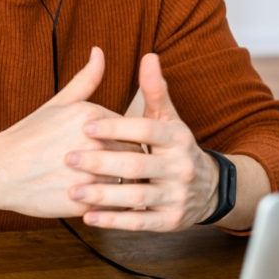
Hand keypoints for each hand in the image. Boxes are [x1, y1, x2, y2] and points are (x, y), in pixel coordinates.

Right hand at [0, 47, 119, 218]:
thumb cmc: (28, 137)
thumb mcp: (58, 104)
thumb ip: (86, 80)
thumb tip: (99, 52)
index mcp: (92, 117)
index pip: (133, 130)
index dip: (127, 141)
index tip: (117, 148)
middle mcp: (94, 145)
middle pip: (134, 156)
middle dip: (131, 164)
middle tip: (122, 170)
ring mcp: (90, 175)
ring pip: (127, 182)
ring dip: (124, 186)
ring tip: (112, 185)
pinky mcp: (84, 202)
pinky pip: (113, 205)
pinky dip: (111, 205)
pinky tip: (100, 200)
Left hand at [64, 53, 219, 230]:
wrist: (209, 189)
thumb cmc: (176, 148)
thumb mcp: (170, 119)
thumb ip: (156, 91)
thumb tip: (148, 56)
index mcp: (178, 138)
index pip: (147, 130)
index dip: (117, 129)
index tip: (85, 126)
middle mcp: (181, 167)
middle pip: (139, 164)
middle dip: (102, 162)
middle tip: (69, 159)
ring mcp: (176, 196)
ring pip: (138, 197)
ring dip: (104, 195)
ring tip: (73, 192)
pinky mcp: (170, 221)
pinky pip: (139, 222)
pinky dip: (114, 221)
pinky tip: (88, 217)